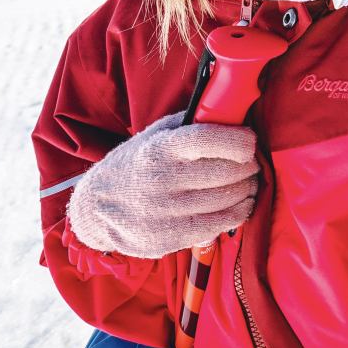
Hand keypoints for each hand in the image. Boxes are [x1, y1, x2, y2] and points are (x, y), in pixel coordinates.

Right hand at [66, 113, 258, 258]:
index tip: (249, 142)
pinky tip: (243, 203)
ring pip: (229, 198)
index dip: (240, 141)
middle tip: (252, 164)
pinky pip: (221, 223)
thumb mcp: (154, 134)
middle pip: (228, 172)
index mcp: (160, 148)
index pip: (210, 140)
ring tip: (250, 182)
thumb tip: (232, 110)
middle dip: (249, 166)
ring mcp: (166, 211)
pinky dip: (241, 211)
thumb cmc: (136, 164)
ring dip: (249, 188)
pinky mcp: (170, 237)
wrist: (95, 207)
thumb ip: (191, 122)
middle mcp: (162, 179)